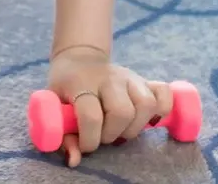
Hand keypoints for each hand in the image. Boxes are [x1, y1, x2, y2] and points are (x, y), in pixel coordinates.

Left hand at [47, 46, 173, 167]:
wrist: (79, 57)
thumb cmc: (66, 86)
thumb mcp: (55, 103)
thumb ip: (63, 134)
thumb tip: (74, 160)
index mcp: (82, 83)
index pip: (91, 115)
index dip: (89, 139)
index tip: (86, 144)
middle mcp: (108, 78)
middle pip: (122, 111)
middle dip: (113, 133)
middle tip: (104, 134)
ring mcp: (128, 77)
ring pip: (146, 104)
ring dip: (135, 126)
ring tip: (122, 128)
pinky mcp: (143, 80)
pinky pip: (163, 93)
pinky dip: (161, 109)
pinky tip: (147, 119)